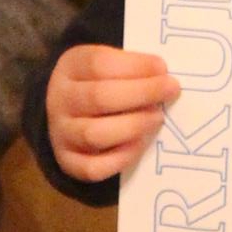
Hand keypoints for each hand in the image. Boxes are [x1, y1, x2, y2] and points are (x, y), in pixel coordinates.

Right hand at [46, 44, 179, 183]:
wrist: (70, 114)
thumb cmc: (100, 84)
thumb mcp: (108, 64)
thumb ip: (131, 67)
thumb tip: (163, 77)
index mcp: (70, 67)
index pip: (98, 64)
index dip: (135, 66)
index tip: (163, 68)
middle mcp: (60, 100)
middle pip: (99, 97)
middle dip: (142, 93)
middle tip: (171, 91)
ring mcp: (61, 133)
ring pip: (95, 134)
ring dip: (134, 126)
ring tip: (157, 117)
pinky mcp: (68, 162)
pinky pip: (94, 168)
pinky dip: (122, 157)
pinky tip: (141, 143)